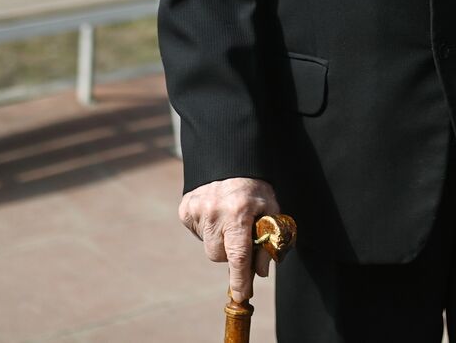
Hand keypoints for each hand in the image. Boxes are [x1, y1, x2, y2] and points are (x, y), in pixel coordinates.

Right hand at [178, 177, 279, 301]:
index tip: (242, 295)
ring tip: (228, 220)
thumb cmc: (254, 187)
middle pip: (219, 255)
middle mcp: (214, 212)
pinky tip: (216, 213)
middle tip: (240, 235)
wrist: (230, 159)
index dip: (240, 278)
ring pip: (208, 246)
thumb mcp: (270, 208)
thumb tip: (260, 272)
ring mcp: (196, 210)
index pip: (239, 254)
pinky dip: (207, 229)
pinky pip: (197, 233)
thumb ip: (268, 240)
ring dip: (219, 240)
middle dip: (231, 253)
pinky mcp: (185, 209)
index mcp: (239, 212)